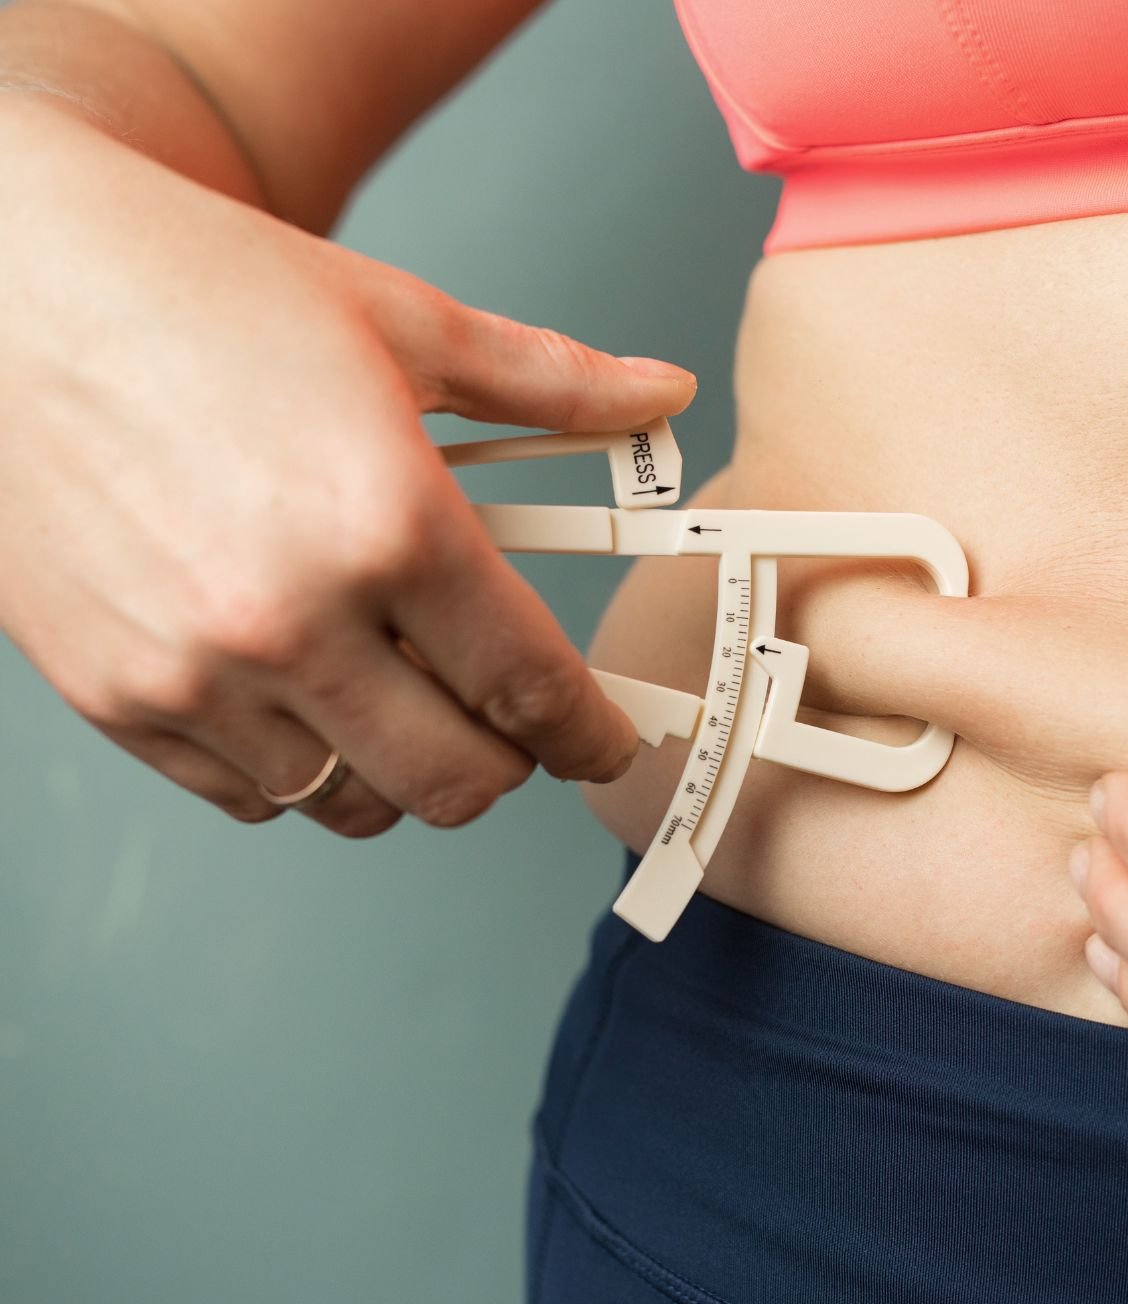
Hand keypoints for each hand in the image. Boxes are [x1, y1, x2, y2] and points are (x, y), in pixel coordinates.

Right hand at [0, 102, 695, 836]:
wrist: (4, 278)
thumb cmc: (196, 289)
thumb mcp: (402, 320)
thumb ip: (551, 382)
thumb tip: (663, 391)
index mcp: (387, 523)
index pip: (532, 690)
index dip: (590, 736)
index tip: (605, 744)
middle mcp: (293, 617)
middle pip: (457, 782)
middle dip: (507, 762)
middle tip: (506, 717)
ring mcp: (196, 671)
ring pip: (356, 804)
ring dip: (404, 768)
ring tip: (400, 691)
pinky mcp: (119, 697)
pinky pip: (254, 797)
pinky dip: (305, 768)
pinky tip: (306, 693)